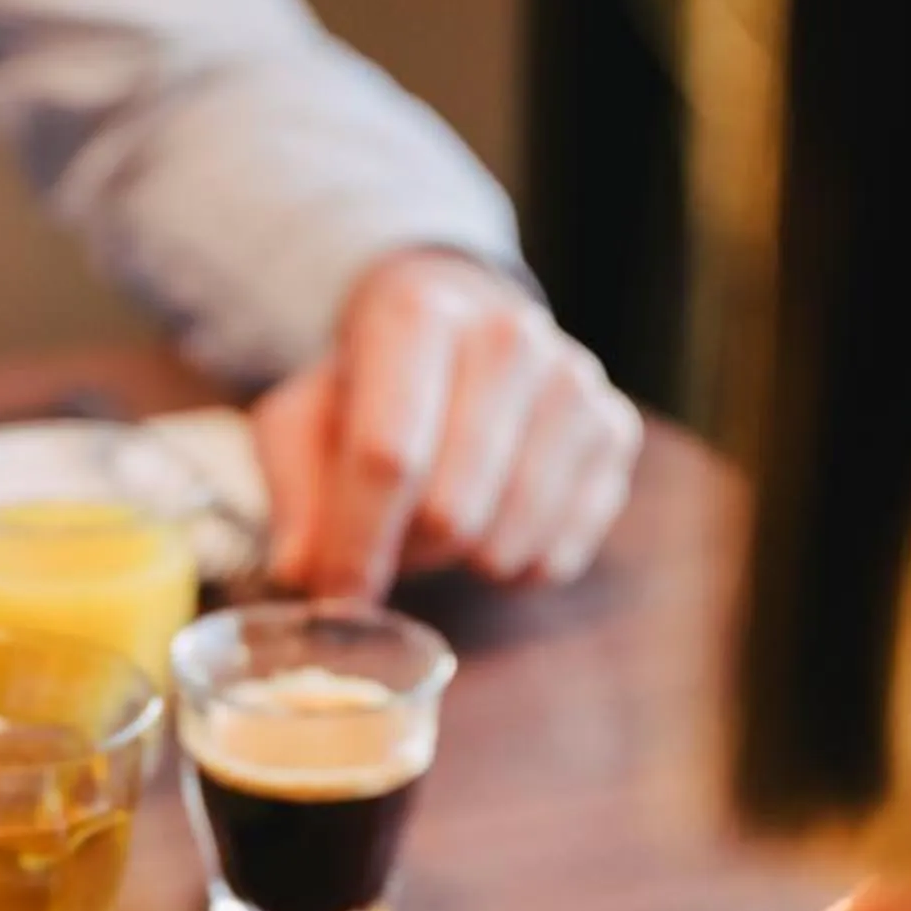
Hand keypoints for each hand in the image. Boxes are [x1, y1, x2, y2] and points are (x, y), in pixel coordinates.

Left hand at [251, 249, 642, 597]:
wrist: (456, 331)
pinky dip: (513, 567)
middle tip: (384, 542)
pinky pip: (557, 556)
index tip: (334, 595)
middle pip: (449, 512)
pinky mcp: (615, 429)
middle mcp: (508, 336)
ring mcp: (573, 382)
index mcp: (417, 314)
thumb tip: (304, 570)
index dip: (355, 544)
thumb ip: (295, 494)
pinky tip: (490, 524)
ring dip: (457, 563)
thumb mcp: (302, 421)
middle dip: (403, 553)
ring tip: (434, 524)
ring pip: (505, 544)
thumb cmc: (368, 388)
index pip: (388, 457)